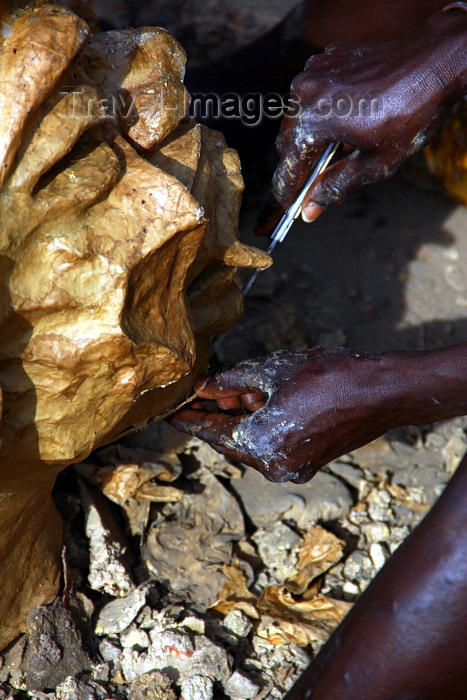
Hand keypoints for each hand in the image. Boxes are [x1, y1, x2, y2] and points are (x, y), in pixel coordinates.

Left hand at [167, 348, 407, 482]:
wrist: (381, 393)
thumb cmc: (329, 377)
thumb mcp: (272, 370)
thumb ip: (231, 381)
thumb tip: (204, 387)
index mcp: (260, 445)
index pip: (211, 432)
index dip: (189, 419)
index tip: (171, 413)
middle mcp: (273, 466)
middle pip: (230, 441)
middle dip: (215, 416)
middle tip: (201, 394)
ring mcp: (292, 468)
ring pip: (251, 444)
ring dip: (239, 420)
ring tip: (232, 393)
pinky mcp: (308, 463)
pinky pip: (270, 447)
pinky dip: (260, 428)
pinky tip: (259, 404)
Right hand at [256, 10, 466, 233]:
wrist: (436, 63)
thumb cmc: (412, 114)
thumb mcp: (375, 163)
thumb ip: (336, 186)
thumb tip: (309, 210)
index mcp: (313, 122)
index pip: (288, 172)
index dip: (282, 200)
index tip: (273, 220)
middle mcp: (304, 95)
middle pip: (287, 146)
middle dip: (298, 169)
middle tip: (314, 188)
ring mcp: (312, 73)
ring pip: (297, 120)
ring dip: (310, 139)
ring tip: (337, 151)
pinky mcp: (323, 60)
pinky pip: (310, 96)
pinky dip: (320, 113)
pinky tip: (345, 120)